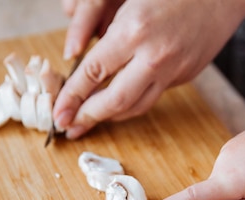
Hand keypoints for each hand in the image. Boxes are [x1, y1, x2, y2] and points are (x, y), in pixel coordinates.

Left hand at [54, 0, 244, 137]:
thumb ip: (102, 28)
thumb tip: (78, 60)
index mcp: (133, 31)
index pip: (92, 73)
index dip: (72, 97)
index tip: (59, 113)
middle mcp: (153, 57)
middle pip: (114, 101)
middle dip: (89, 117)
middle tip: (70, 127)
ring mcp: (173, 70)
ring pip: (136, 106)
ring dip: (111, 117)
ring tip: (92, 120)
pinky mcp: (185, 76)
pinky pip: (153, 96)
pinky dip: (132, 104)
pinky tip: (120, 103)